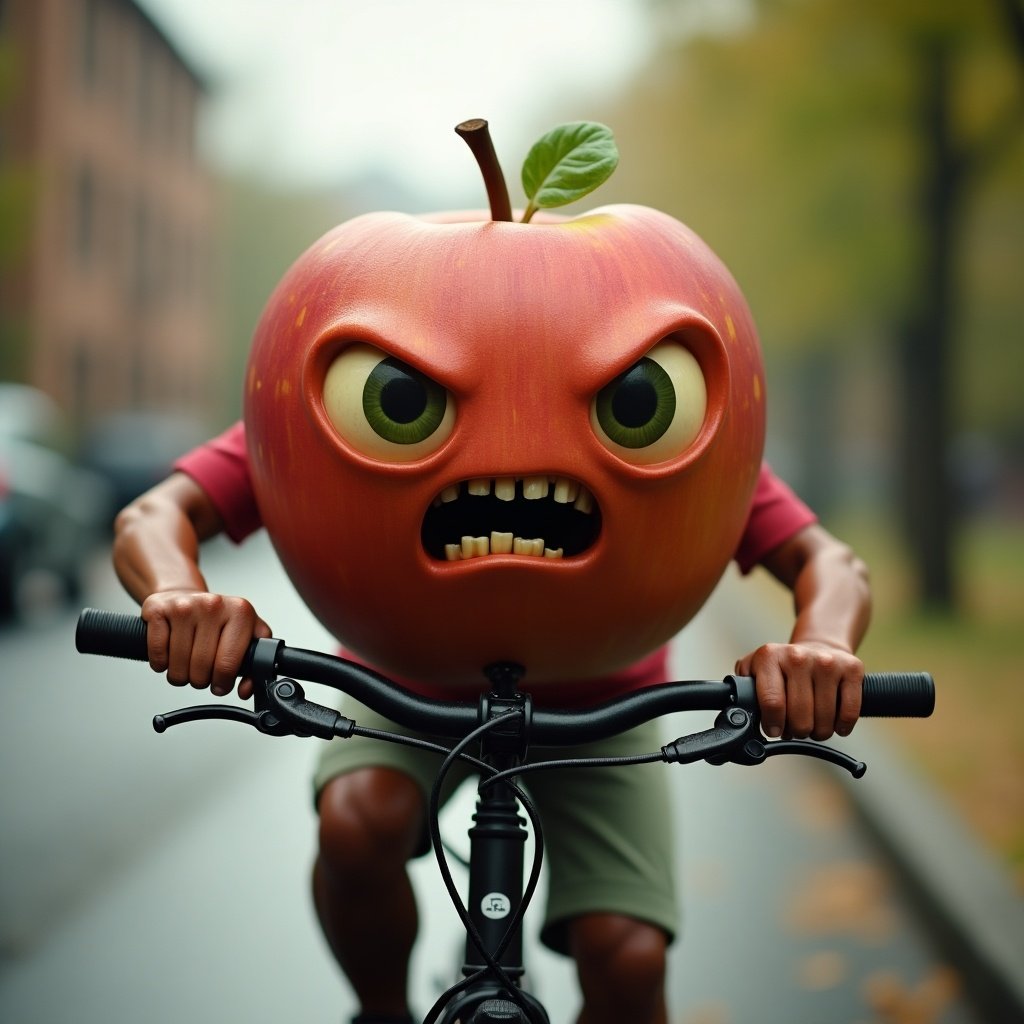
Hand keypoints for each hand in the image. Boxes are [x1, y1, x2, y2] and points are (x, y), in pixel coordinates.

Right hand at [141, 590, 271, 698]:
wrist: (183, 595)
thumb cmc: (215, 618)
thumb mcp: (246, 632)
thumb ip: (255, 662)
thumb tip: (246, 690)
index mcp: (240, 611)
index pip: (228, 663)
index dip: (222, 683)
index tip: (220, 685)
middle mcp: (213, 605)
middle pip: (202, 667)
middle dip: (200, 680)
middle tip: (202, 675)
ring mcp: (185, 606)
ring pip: (178, 664)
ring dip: (180, 675)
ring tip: (186, 666)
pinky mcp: (158, 610)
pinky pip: (157, 653)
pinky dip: (161, 663)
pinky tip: (169, 656)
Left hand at [735, 641, 863, 740]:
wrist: (819, 646)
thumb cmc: (783, 667)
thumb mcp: (755, 670)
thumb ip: (743, 691)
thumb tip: (737, 716)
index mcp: (769, 656)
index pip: (771, 703)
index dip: (773, 725)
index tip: (774, 731)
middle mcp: (798, 656)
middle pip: (799, 717)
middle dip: (796, 731)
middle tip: (795, 728)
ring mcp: (826, 661)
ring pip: (824, 719)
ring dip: (818, 732)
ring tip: (812, 725)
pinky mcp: (852, 668)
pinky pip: (849, 713)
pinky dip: (842, 726)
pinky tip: (834, 723)